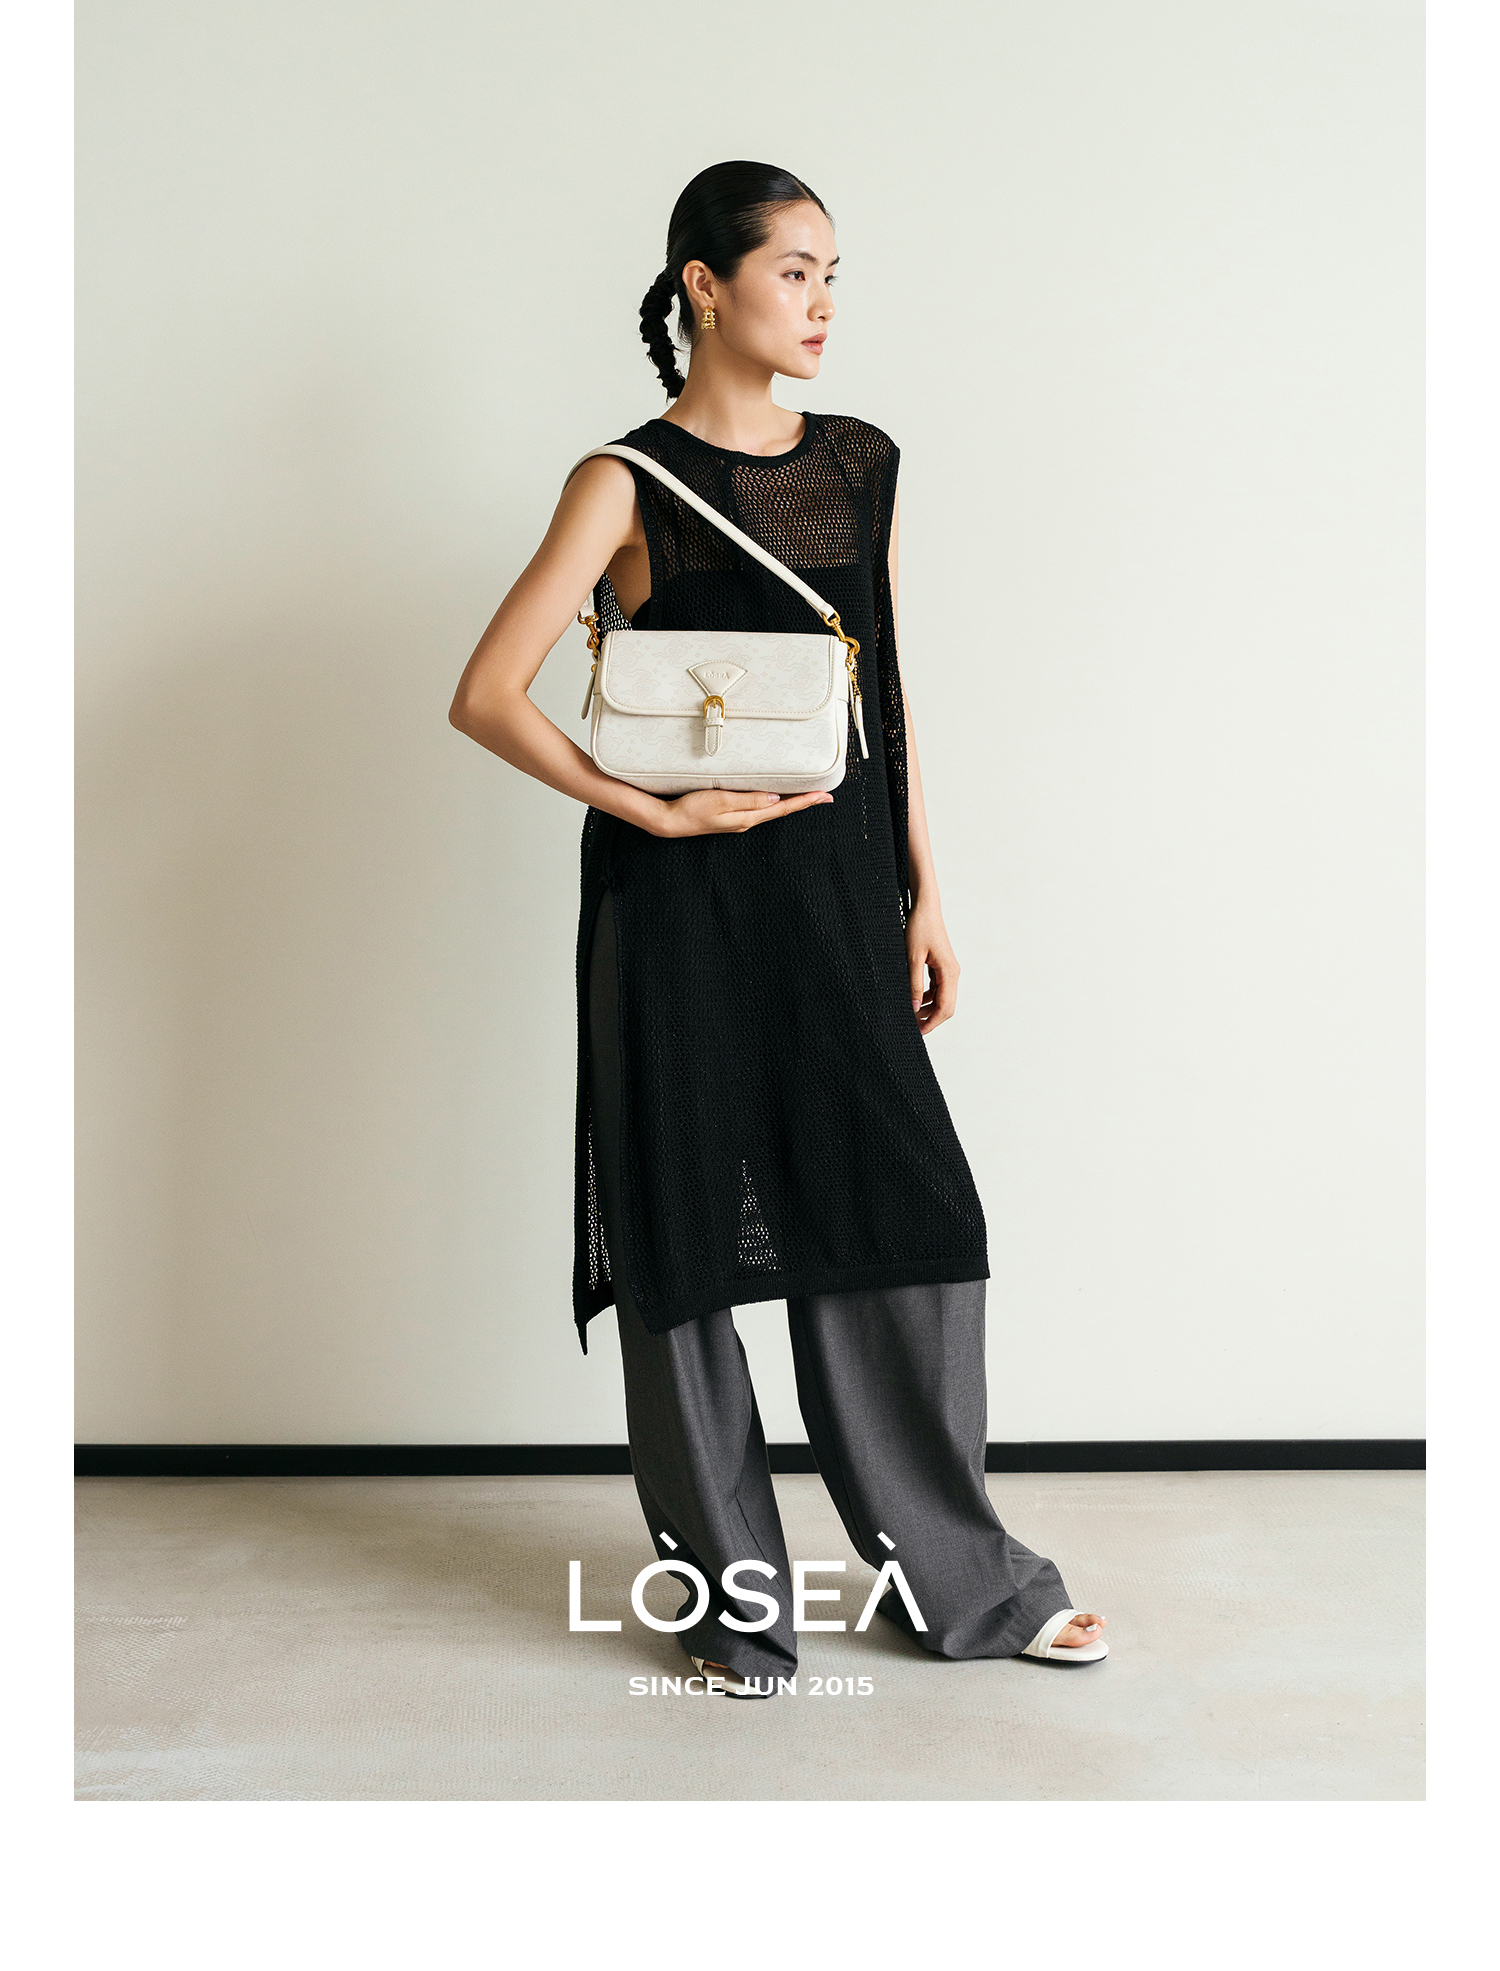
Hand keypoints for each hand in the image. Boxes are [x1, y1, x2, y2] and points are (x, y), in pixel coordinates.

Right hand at [652, 789, 833, 837]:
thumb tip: (775, 798)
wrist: (671, 820)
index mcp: (748, 818)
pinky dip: (774, 801)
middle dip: (804, 802)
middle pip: (782, 810)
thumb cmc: (693, 809)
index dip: (805, 802)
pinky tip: (775, 797)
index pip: (783, 809)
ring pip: (773, 809)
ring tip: (807, 795)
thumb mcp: (723, 801)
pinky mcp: (731, 814)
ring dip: (791, 802)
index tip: (824, 796)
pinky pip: (759, 807)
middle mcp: (747, 820)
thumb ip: (749, 799)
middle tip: (825, 796)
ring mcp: (739, 818)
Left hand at [906, 903, 958, 1034]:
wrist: (926, 907)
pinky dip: (927, 998)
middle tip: (912, 1028)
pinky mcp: (942, 966)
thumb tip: (914, 1007)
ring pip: (942, 999)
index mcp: (949, 973)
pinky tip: (914, 1000)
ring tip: (911, 1016)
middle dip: (931, 1019)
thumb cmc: (919, 928)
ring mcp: (948, 970)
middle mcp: (953, 973)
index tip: (917, 1033)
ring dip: (928, 1009)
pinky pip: (937, 988)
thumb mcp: (912, 958)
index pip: (944, 1008)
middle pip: (946, 1007)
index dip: (931, 1023)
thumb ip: (913, 984)